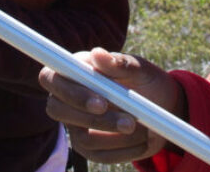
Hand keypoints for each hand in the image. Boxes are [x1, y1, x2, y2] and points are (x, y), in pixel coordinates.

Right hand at [38, 48, 183, 164]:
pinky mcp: (89, 147)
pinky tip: (145, 140)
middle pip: (57, 111)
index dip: (69, 92)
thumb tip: (98, 54)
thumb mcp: (140, 69)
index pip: (49, 77)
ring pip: (82, 138)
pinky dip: (126, 150)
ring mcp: (76, 125)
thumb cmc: (144, 80)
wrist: (160, 105)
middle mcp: (68, 99)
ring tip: (145, 129)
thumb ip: (120, 63)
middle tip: (129, 122)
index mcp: (74, 71)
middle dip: (93, 119)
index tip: (101, 102)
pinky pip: (100, 156)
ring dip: (116, 137)